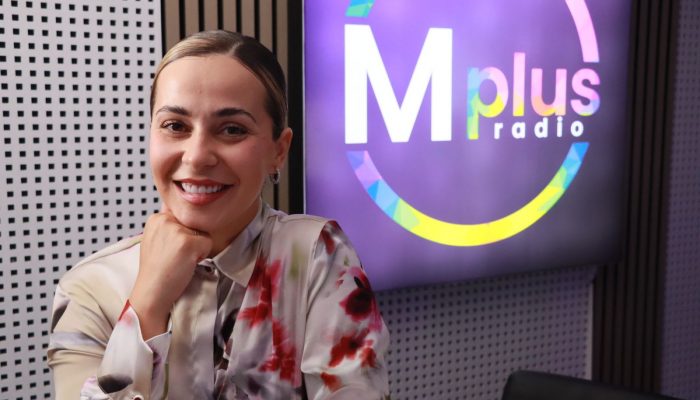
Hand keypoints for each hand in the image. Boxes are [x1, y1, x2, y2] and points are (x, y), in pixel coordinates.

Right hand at [129, 203, 212, 338]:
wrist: (152, 292)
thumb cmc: (156, 270)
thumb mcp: (156, 240)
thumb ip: (169, 226)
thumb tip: (188, 216)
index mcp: (156, 218)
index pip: (183, 218)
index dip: (182, 236)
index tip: (170, 250)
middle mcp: (164, 219)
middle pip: (194, 225)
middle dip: (190, 241)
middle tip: (175, 257)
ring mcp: (176, 230)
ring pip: (202, 234)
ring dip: (196, 249)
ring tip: (179, 261)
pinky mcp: (188, 242)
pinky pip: (208, 243)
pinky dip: (202, 256)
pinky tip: (186, 264)